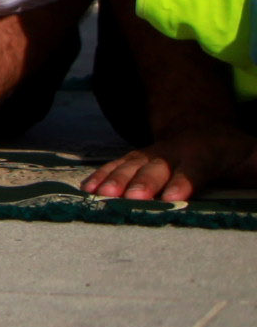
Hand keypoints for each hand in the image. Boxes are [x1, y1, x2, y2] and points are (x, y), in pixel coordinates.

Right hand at [84, 124, 256, 206]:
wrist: (203, 128)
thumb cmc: (237, 154)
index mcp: (206, 153)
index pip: (195, 168)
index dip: (185, 181)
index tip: (174, 198)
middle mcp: (174, 152)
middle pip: (156, 167)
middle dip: (143, 182)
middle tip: (132, 198)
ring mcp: (151, 154)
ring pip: (131, 165)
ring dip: (115, 179)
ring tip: (102, 195)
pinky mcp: (136, 160)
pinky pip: (116, 166)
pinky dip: (101, 176)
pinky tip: (88, 189)